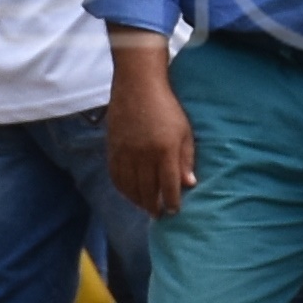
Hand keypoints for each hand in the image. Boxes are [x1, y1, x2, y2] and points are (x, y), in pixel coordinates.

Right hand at [108, 62, 197, 218]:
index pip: (169, 185)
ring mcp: (125, 152)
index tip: (175, 211)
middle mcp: (143, 154)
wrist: (138, 87)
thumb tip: (189, 184)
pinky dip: (123, 190)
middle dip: (154, 206)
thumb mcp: (185, 131)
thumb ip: (186, 159)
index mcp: (165, 149)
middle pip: (148, 190)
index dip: (172, 201)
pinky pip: (116, 177)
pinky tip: (130, 194)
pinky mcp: (112, 149)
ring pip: (130, 187)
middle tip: (160, 215)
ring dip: (138, 201)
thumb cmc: (168, 108)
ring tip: (147, 207)